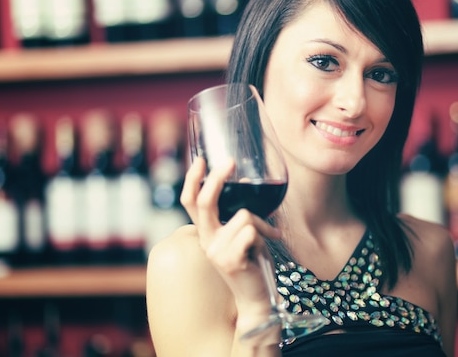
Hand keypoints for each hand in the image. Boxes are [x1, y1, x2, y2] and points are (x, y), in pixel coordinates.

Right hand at [180, 157, 282, 318]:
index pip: (190, 203)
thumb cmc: (252, 263)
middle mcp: (206, 241)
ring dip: (263, 224)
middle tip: (230, 161)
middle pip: (206, 202)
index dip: (193, 180)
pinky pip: (251, 231)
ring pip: (244, 215)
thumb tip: (243, 183)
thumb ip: (237, 215)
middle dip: (218, 178)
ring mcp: (216, 252)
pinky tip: (262, 251)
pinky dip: (265, 235)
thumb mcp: (242, 234)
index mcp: (206, 233)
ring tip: (267, 239)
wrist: (256, 298)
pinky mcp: (230, 260)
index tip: (200, 160)